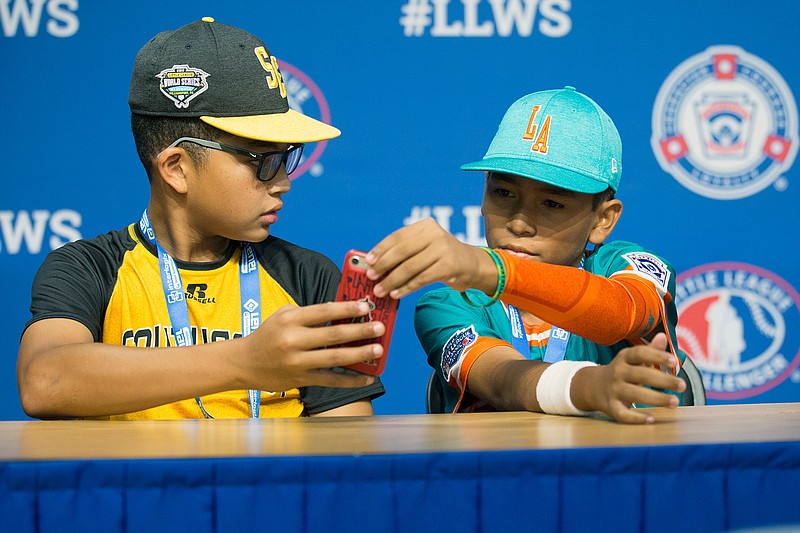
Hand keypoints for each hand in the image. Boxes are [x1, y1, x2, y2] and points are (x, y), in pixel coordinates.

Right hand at [236, 301, 384, 391]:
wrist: (242, 363)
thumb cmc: (268, 335)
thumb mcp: (282, 315)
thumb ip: (308, 313)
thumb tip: (343, 312)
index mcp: (290, 319)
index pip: (323, 311)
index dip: (346, 309)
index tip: (366, 307)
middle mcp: (293, 340)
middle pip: (332, 335)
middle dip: (359, 331)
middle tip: (380, 328)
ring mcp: (297, 362)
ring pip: (334, 358)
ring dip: (359, 354)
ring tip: (378, 349)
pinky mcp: (300, 379)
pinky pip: (330, 380)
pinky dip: (350, 380)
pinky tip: (367, 377)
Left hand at [366, 218, 495, 297]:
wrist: (472, 265)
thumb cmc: (441, 257)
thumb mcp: (425, 247)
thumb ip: (404, 252)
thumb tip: (374, 264)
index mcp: (425, 226)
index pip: (398, 236)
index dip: (381, 249)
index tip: (368, 261)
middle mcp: (435, 234)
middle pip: (402, 251)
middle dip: (384, 265)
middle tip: (371, 277)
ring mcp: (443, 249)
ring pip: (410, 267)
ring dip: (392, 280)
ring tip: (380, 290)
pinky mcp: (449, 266)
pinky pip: (421, 279)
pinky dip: (406, 287)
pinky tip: (396, 294)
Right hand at [572, 333, 685, 423]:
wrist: (593, 386)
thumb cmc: (622, 371)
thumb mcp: (633, 359)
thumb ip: (650, 350)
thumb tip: (663, 336)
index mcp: (624, 358)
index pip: (640, 353)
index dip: (657, 356)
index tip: (675, 361)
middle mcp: (617, 372)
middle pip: (641, 375)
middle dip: (663, 380)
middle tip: (683, 385)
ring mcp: (613, 390)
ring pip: (635, 395)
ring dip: (656, 399)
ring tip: (675, 402)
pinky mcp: (610, 406)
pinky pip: (623, 413)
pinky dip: (636, 418)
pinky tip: (652, 419)